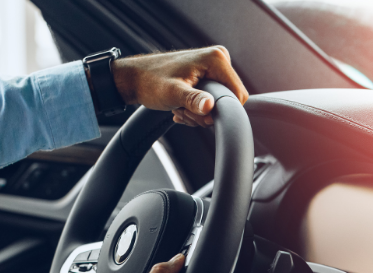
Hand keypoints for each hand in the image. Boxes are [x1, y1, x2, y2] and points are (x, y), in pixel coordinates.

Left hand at [110, 46, 248, 126]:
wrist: (134, 78)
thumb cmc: (149, 81)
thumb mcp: (172, 93)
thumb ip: (193, 100)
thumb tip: (209, 106)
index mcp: (216, 59)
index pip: (238, 95)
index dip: (221, 111)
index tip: (200, 114)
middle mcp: (218, 59)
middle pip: (229, 100)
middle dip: (208, 113)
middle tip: (186, 111)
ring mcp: (213, 66)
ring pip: (220, 103)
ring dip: (200, 113)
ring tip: (181, 109)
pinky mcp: (208, 74)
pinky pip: (213, 99)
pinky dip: (197, 109)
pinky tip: (182, 107)